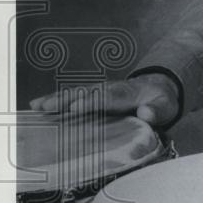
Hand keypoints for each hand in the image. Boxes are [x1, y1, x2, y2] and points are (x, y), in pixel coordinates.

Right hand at [29, 73, 179, 126]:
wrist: (158, 88)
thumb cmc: (161, 101)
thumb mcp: (166, 107)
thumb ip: (158, 110)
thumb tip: (146, 114)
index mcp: (126, 94)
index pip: (106, 98)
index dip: (91, 102)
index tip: (75, 108)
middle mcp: (109, 89)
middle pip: (85, 93)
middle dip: (65, 99)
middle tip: (46, 108)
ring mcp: (99, 91)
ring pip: (75, 94)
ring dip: (55, 99)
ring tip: (36, 107)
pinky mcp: (92, 96)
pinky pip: (71, 97)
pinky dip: (55, 100)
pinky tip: (36, 106)